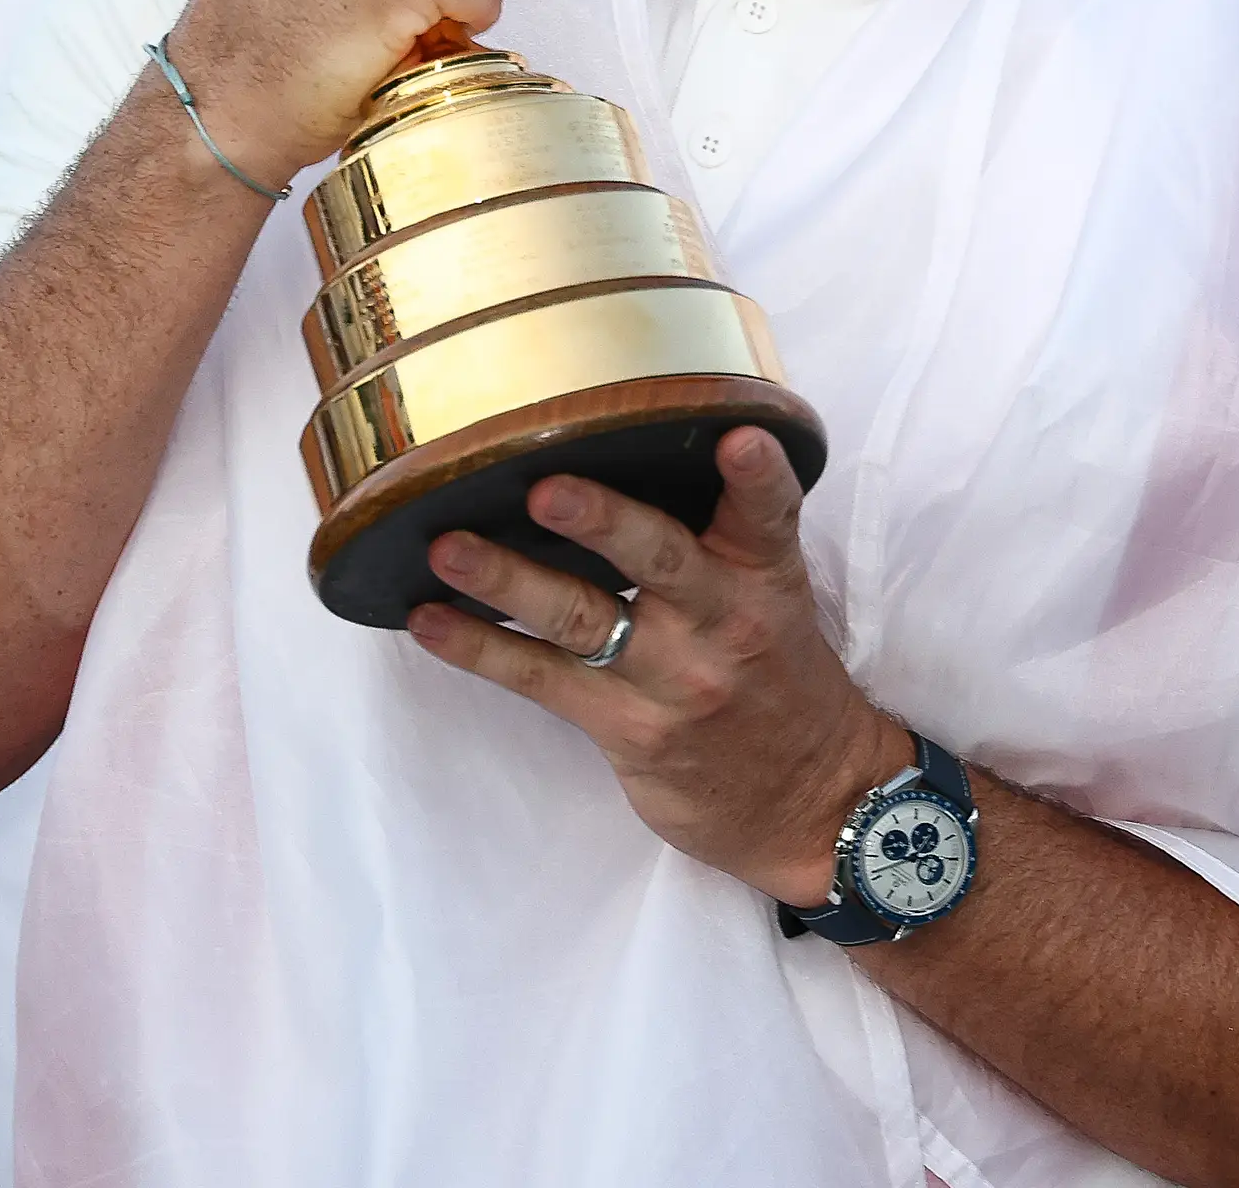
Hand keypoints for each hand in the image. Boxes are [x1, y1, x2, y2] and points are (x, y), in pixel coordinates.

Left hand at [407, 429, 907, 907]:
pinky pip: (542, 680)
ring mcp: (673, 680)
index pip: (768, 515)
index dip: (756, 475)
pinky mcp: (628, 731)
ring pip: (583, 620)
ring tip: (448, 549)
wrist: (809, 799)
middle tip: (545, 490)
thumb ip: (724, 532)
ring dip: (507, 582)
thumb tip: (633, 449)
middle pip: (661, 561)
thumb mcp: (776, 597)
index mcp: (766, 576)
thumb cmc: (778, 675)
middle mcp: (723, 622)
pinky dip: (479, 649)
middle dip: (603, 522)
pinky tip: (429, 619)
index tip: (738, 439)